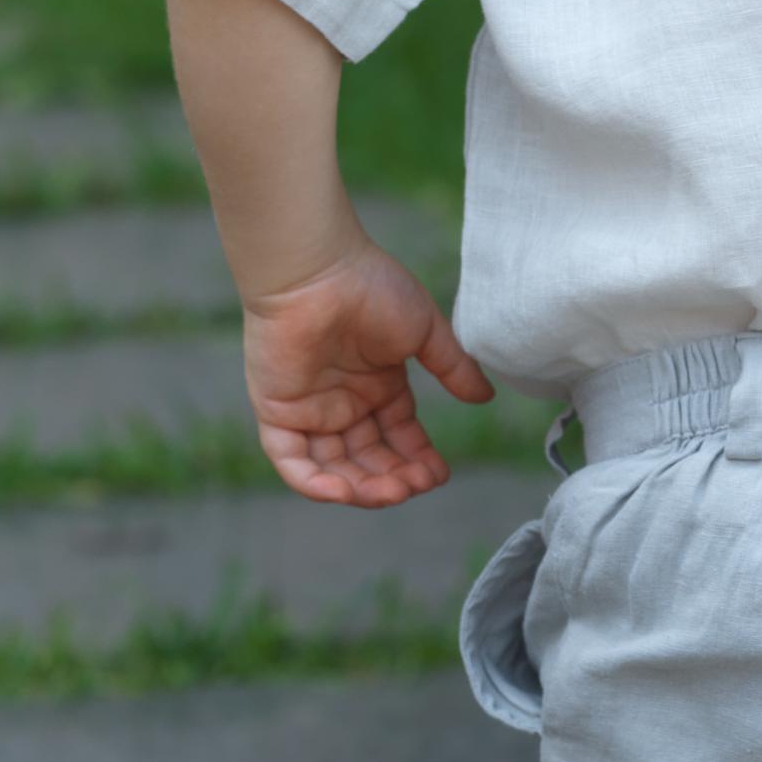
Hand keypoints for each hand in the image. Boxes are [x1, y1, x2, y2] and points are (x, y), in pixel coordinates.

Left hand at [240, 241, 492, 505]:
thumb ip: (453, 367)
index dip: (418, 459)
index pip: (398, 435)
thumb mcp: (424, 331)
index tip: (439, 474)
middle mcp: (342, 402)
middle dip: (394, 478)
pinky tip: (345, 492)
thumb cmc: (370, 287)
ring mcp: (308, 409)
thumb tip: (484, 398)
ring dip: (361, 488)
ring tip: (391, 491)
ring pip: (333, 467)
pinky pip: (291, 460)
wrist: (317, 269)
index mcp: (376, 384)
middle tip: (417, 485)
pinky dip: (314, 483)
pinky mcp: (276, 411)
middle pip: (368, 458)